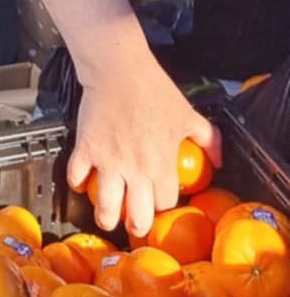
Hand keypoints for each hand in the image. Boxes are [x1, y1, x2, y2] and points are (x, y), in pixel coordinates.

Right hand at [67, 54, 219, 239]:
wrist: (120, 69)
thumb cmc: (155, 90)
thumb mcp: (188, 114)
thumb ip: (208, 139)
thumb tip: (219, 162)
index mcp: (161, 164)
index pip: (164, 203)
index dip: (162, 205)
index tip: (158, 200)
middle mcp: (135, 170)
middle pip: (136, 217)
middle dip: (136, 227)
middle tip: (134, 225)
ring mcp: (108, 162)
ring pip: (105, 208)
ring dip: (106, 218)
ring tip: (107, 218)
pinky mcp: (85, 149)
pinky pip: (76, 176)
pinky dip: (77, 183)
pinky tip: (82, 182)